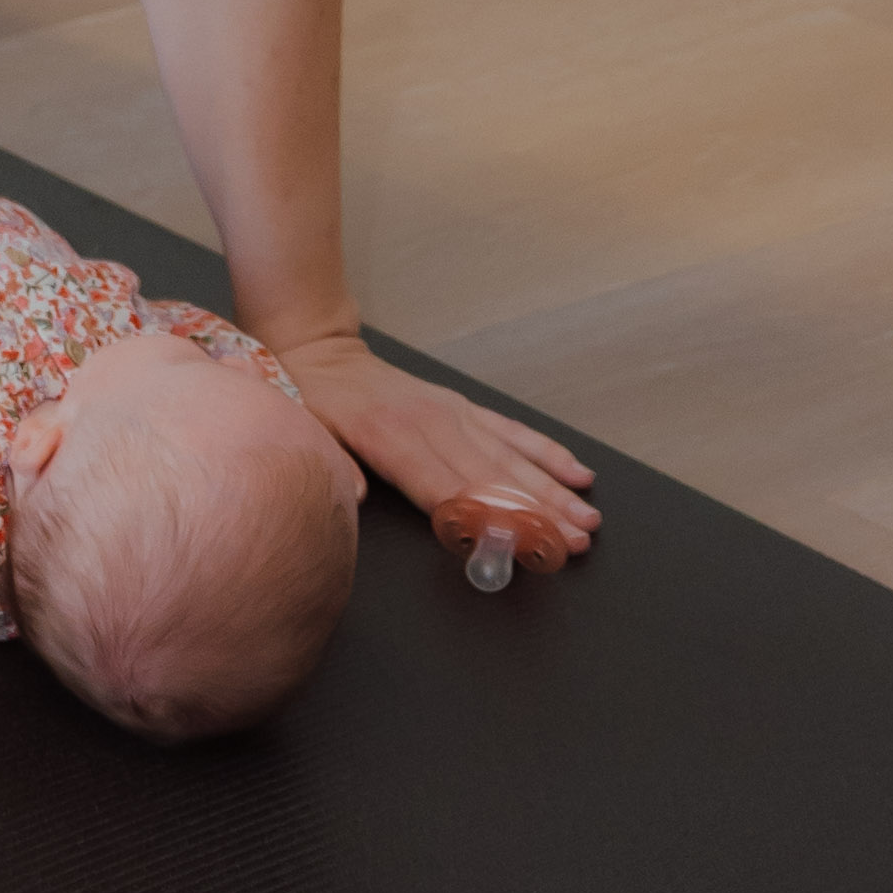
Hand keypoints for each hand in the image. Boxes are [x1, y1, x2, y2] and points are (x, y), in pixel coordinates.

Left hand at [266, 335, 599, 559]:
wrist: (319, 352)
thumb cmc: (311, 402)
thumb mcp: (305, 432)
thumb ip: (331, 466)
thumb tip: (349, 497)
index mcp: (391, 439)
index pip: (446, 488)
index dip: (486, 516)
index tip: (525, 541)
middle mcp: (431, 425)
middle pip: (492, 478)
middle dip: (539, 512)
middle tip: (578, 541)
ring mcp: (451, 414)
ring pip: (510, 457)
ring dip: (552, 489)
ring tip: (587, 516)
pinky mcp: (461, 407)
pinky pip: (509, 430)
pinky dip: (544, 451)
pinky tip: (576, 471)